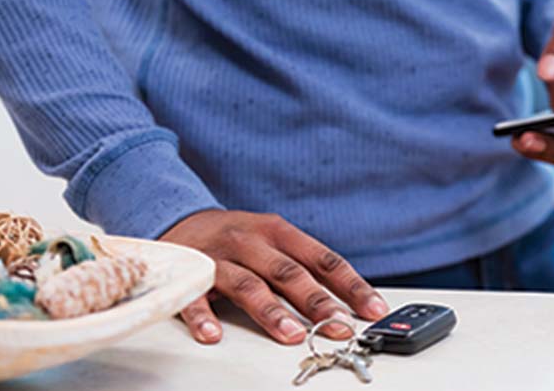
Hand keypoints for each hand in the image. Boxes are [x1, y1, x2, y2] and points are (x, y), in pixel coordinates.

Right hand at [160, 210, 388, 344]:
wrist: (181, 219)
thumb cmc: (237, 239)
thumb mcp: (273, 242)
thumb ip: (302, 269)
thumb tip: (344, 303)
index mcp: (279, 232)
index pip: (323, 259)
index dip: (350, 285)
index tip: (372, 309)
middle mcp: (251, 241)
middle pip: (289, 272)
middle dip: (317, 302)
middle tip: (338, 326)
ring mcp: (219, 256)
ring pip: (248, 284)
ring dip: (271, 311)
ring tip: (291, 335)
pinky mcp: (187, 272)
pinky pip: (194, 296)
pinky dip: (203, 317)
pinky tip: (214, 335)